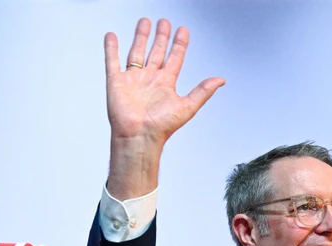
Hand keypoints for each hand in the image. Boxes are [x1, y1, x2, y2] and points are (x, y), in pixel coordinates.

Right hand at [103, 18, 224, 197]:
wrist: (139, 136)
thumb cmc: (160, 127)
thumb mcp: (187, 106)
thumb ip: (203, 91)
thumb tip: (220, 80)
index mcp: (166, 84)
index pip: (174, 58)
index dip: (179, 44)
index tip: (183, 30)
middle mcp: (150, 80)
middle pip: (157, 52)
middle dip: (161, 36)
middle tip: (164, 22)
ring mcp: (133, 80)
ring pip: (137, 52)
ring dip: (141, 37)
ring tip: (144, 22)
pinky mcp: (116, 82)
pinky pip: (113, 61)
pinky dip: (111, 48)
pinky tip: (112, 36)